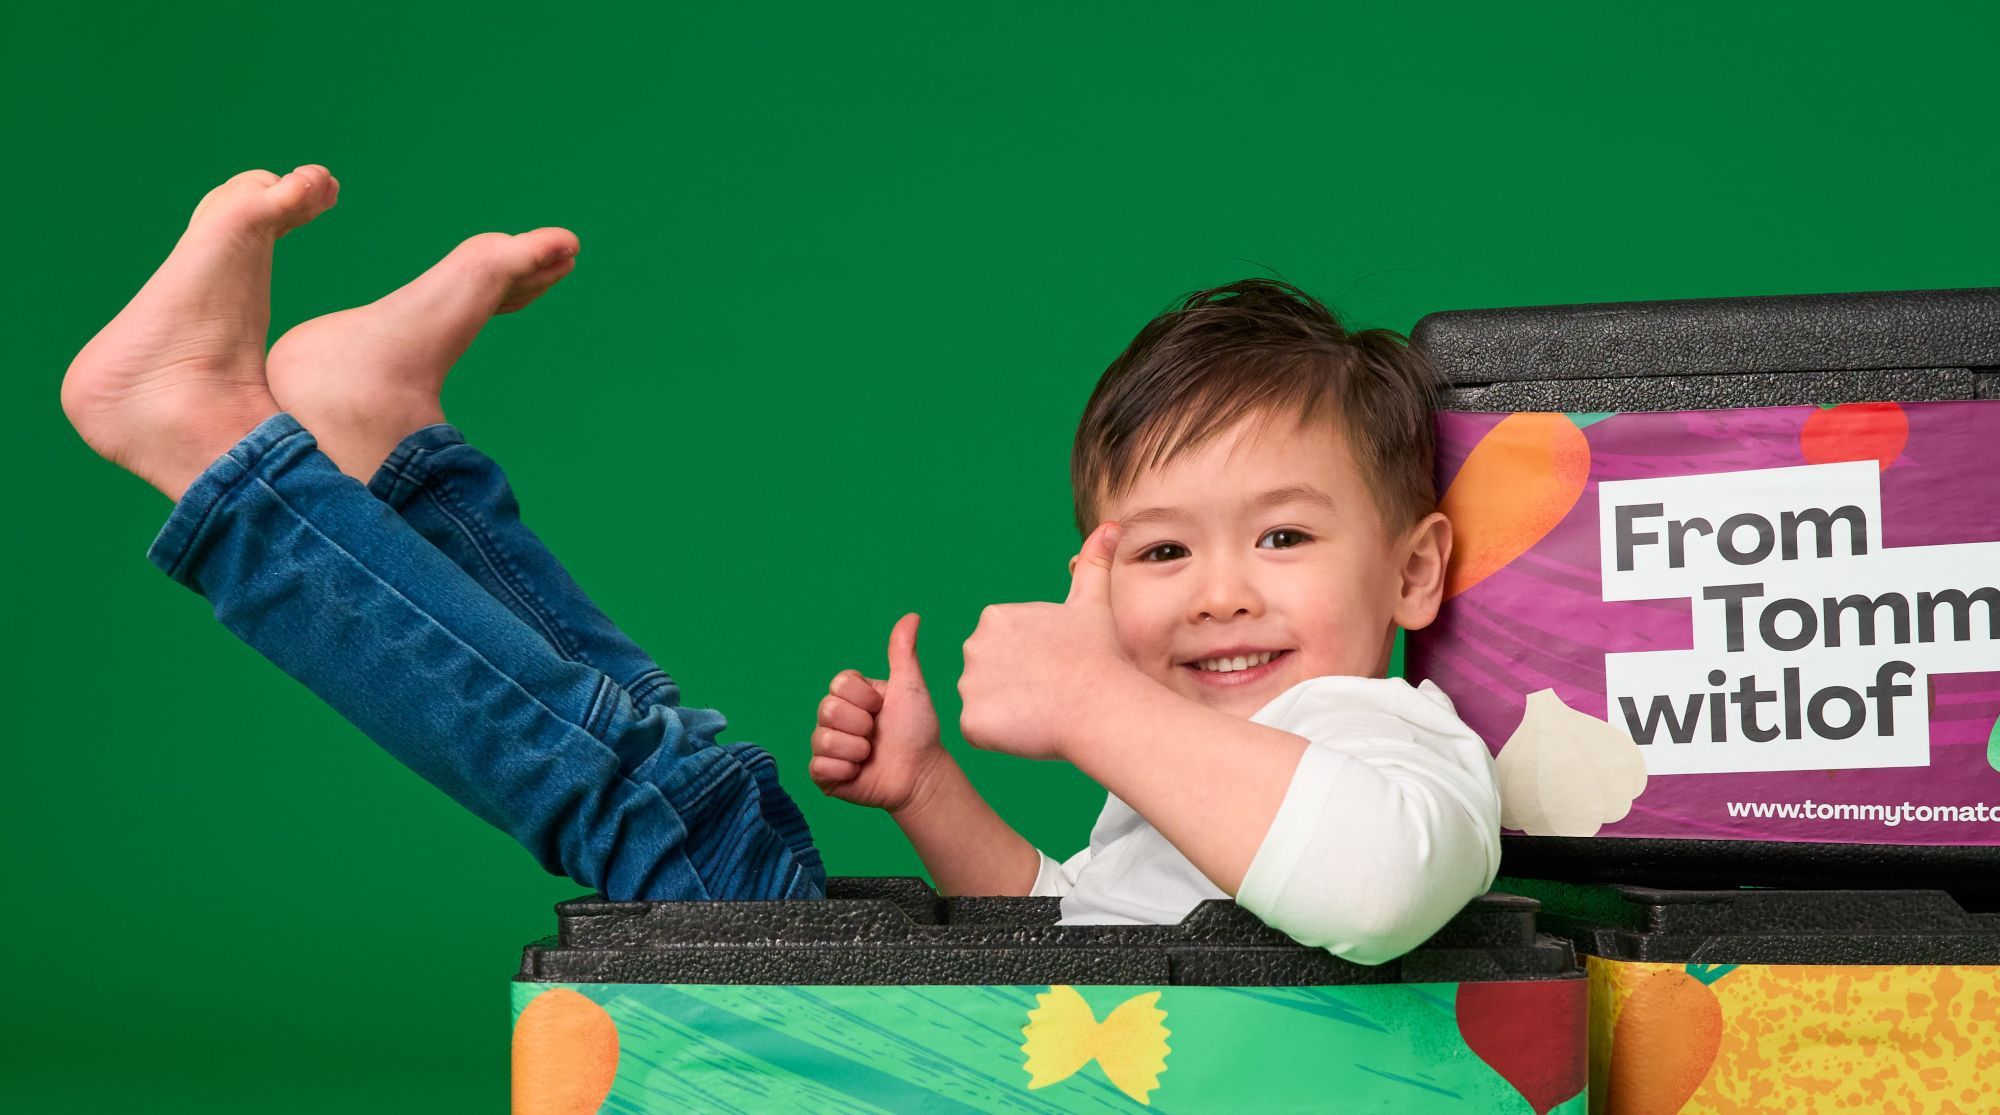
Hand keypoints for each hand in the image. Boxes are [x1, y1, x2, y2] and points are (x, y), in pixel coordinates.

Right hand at [810, 613, 946, 812]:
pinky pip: (818, 766)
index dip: (864, 699)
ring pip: (823, 739)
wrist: (920, 773)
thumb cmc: (917, 730)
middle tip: (877, 734)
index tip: (883, 708)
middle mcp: (834, 718)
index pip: (838, 685)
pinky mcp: (824, 774)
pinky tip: (860, 772)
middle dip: (861, 725)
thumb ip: (903, 652)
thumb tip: (912, 616)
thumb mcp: (910, 687)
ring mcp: (827, 746)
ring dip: (856, 749)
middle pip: (828, 710)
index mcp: (850, 695)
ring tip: (871, 754)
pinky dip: (844, 770)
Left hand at [958, 521, 1136, 759]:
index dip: (1030, 663)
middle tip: (1050, 690)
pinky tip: (1029, 729)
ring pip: (984, 704)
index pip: (1002, 648)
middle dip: (1015, 685)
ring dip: (1007, 712)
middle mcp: (972, 645)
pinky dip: (1001, 736)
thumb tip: (1109, 525)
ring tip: (1042, 710)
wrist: (1100, 704)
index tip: (1055, 667)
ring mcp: (968, 684)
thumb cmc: (1099, 654)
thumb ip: (1093, 563)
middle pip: (988, 674)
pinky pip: (980, 732)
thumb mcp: (1093, 602)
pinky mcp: (971, 721)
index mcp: (994, 617)